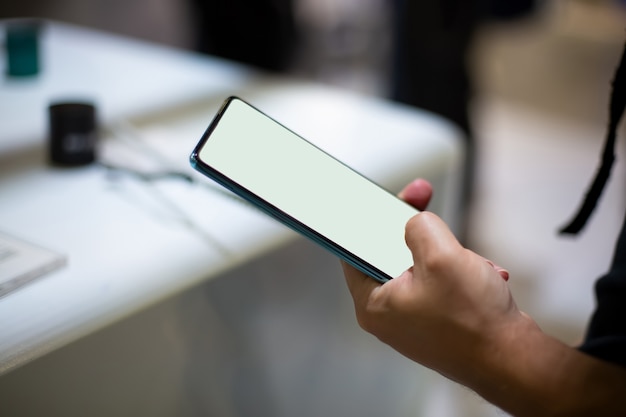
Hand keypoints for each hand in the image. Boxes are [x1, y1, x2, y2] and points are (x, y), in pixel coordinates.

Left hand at [342, 178, 515, 383]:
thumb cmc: (474, 322)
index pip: (355, 248)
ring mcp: (414, 319)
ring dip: (450, 255)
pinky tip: (485, 278)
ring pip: (422, 266)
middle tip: (427, 202)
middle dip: (422, 235)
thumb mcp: (440, 256)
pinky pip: (442, 283)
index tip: (387, 198)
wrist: (515, 361)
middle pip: (391, 253)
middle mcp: (389, 314)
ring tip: (473, 265)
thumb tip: (415, 222)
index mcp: (373, 304)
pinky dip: (462, 274)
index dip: (371, 216)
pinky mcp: (438, 322)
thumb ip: (418, 227)